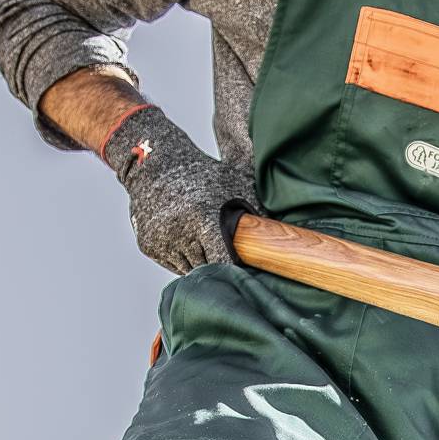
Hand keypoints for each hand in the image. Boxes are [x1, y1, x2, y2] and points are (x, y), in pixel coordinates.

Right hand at [102, 103, 255, 276]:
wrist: (156, 162)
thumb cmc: (204, 174)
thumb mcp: (235, 185)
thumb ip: (258, 212)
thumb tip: (289, 238)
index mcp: (202, 218)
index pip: (222, 262)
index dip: (235, 272)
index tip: (247, 277)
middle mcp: (178, 231)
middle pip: (207, 270)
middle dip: (220, 269)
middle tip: (232, 263)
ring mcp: (161, 240)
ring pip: (190, 271)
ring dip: (202, 265)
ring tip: (208, 246)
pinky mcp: (148, 245)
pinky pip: (174, 265)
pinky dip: (185, 260)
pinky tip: (190, 241)